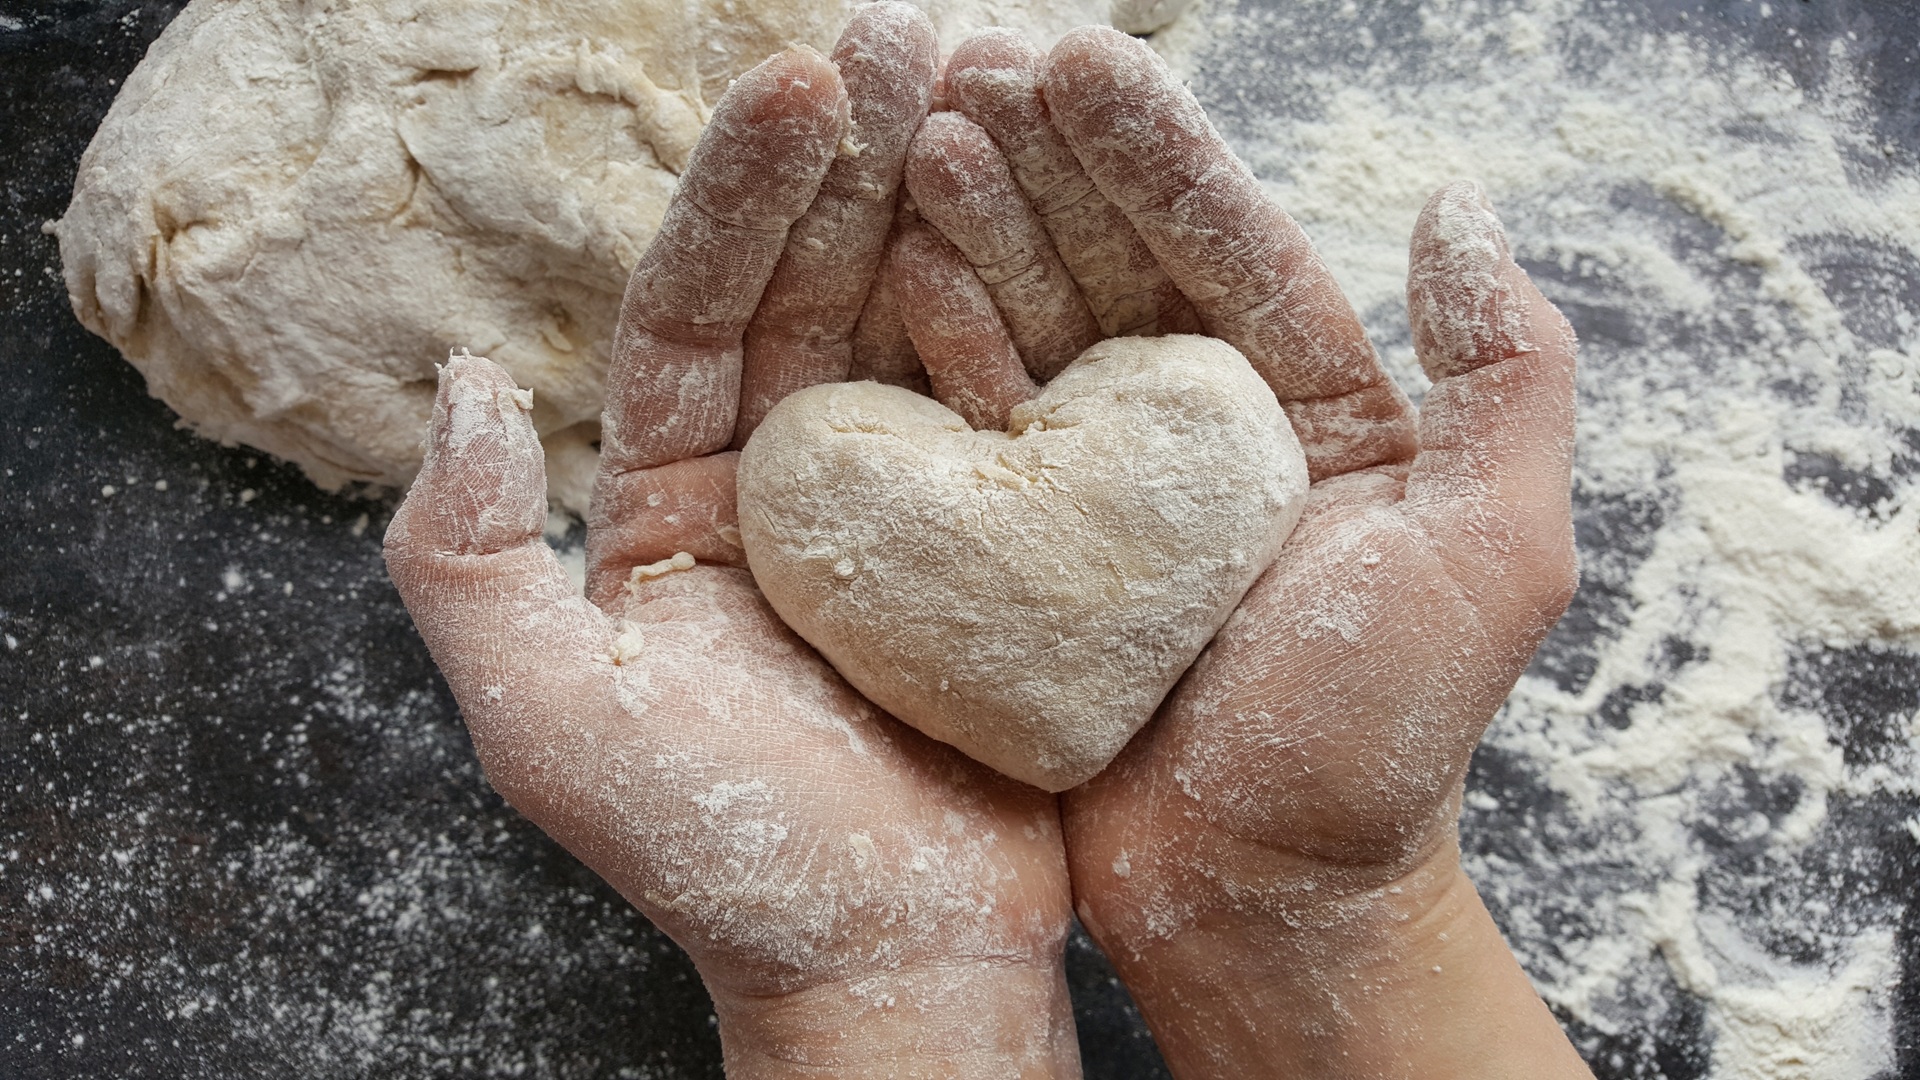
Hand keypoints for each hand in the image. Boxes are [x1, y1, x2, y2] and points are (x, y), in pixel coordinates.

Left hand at [385, 9, 1078, 1076]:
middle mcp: (787, 484)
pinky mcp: (1004, 548)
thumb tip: (466, 376)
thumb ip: (466, 558)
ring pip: (922, 328)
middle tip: (912, 35)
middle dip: (857, 160)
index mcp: (676, 499)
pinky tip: (1073, 221)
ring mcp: (905, 510)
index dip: (745, 196)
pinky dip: (1038, 316)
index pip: (702, 310)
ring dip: (953, 205)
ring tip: (998, 79)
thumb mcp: (553, 721)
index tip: (801, 87)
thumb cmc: (724, 858)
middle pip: (818, 290)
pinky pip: (1018, 410)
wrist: (890, 964)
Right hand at [899, 27, 1593, 1078]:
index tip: (1079, 60)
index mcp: (1309, 413)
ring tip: (913, 129)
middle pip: (1111, 266)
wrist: (1261, 900)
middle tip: (968, 58)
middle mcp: (1196, 434)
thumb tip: (1461, 206)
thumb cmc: (1378, 743)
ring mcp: (1098, 493)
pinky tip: (886, 272)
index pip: (1225, 249)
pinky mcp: (1016, 558)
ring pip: (1031, 331)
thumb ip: (1508, 377)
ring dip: (971, 228)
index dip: (1154, 155)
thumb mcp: (1493, 552)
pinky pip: (972, 436)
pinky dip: (931, 351)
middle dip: (1044, 160)